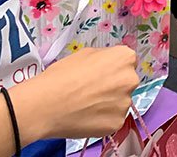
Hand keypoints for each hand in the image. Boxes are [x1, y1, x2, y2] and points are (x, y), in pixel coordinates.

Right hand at [10, 46, 138, 140]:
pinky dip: (102, 119)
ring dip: (108, 104)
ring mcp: (125, 103)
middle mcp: (130, 79)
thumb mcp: (84, 54)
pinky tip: (86, 117)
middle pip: (125, 82)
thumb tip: (107, 64)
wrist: (45, 104)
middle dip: (113, 87)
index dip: (111, 69)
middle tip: (92, 92)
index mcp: (125, 58)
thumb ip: (103, 57)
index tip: (100, 75)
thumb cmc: (62, 75)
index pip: (126, 62)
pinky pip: (113, 119)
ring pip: (119, 102)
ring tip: (86, 105)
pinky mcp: (117, 123)